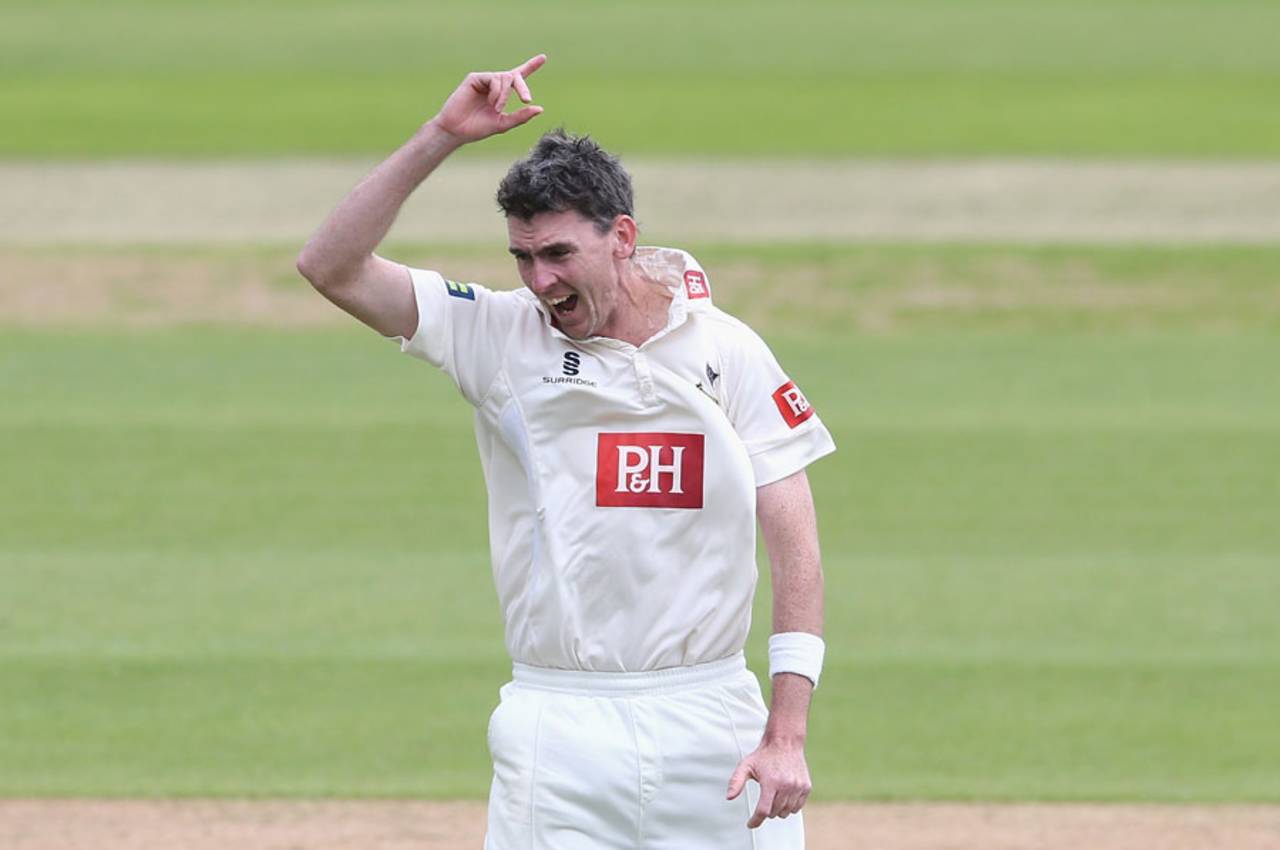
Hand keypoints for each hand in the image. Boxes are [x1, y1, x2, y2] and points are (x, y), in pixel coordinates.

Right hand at [430, 54, 545, 143]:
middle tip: (526, 100)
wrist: (457, 131)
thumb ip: (521, 116)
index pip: (518, 77)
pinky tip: (491, 102)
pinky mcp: (475, 78)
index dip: (531, 66)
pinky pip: (493, 79)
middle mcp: (494, 84)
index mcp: (502, 94)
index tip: (543, 58)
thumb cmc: (478, 128)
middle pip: (514, 77)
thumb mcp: (503, 124)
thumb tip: (540, 109)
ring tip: (497, 109)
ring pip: (505, 78)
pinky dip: (496, 92)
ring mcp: (484, 80)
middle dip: (523, 87)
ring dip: (505, 95)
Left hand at [726, 738, 812, 828]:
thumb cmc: (764, 755)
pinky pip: (797, 807)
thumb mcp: (746, 765)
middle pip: (774, 813)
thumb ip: (736, 782)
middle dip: (766, 810)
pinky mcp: (806, 787)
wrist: (785, 742)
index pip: (763, 811)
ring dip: (778, 809)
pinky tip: (784, 795)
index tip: (750, 824)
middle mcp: (786, 785)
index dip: (755, 820)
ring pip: (786, 812)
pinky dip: (790, 806)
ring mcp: (798, 787)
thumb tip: (729, 797)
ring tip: (774, 795)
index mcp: (771, 782)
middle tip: (764, 797)